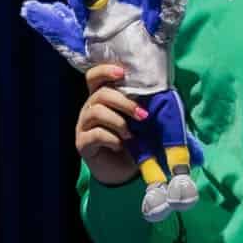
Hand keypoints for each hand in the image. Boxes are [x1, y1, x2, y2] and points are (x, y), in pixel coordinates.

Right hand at [75, 64, 145, 185]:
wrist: (124, 171)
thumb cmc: (133, 141)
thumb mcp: (139, 120)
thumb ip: (142, 104)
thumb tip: (160, 91)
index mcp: (101, 98)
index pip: (94, 77)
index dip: (105, 71)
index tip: (122, 73)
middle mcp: (89, 109)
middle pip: (100, 94)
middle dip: (124, 102)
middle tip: (142, 115)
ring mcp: (83, 126)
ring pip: (96, 112)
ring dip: (119, 122)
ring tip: (131, 135)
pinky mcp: (82, 143)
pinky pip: (95, 134)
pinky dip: (112, 138)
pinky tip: (120, 145)